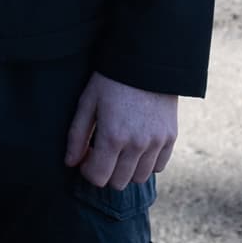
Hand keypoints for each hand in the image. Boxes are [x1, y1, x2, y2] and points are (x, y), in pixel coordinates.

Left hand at [64, 72, 178, 189]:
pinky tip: (138, 146)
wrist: (147, 60)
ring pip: (139, 178)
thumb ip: (76, 136)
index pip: (98, 177)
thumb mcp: (88, 102)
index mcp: (113, 136)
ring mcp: (157, 143)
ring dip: (127, 169)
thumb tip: (70, 163)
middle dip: (106, 172)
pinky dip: (147, 163)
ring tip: (121, 149)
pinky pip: (159, 167)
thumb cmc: (111, 79)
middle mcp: (137, 145)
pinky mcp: (171, 138)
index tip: (86, 157)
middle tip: (102, 152)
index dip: (88, 171)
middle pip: (119, 183)